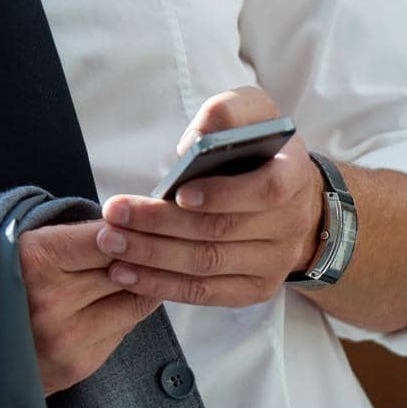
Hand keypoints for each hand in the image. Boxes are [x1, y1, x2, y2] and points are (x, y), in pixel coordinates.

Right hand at [18, 218, 159, 396]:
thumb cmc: (2, 282)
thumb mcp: (26, 243)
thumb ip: (77, 235)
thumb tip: (132, 227)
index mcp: (35, 259)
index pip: (108, 237)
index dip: (127, 230)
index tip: (135, 227)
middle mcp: (51, 300)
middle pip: (127, 268)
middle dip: (138, 257)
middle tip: (145, 247)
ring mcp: (66, 338)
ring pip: (134, 301)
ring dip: (138, 286)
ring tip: (130, 274)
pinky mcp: (78, 364)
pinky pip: (122, 329)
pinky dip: (122, 313)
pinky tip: (107, 303)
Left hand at [96, 86, 323, 309]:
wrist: (295, 200)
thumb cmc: (260, 150)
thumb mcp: (253, 114)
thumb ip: (226, 114)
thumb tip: (194, 141)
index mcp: (293, 176)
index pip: (264, 190)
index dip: (221, 194)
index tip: (178, 192)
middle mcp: (290, 225)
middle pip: (220, 231)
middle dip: (161, 224)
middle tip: (115, 214)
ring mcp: (274, 263)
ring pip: (207, 264)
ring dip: (153, 256)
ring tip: (111, 243)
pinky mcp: (254, 289)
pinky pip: (205, 293)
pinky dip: (162, 285)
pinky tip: (126, 273)